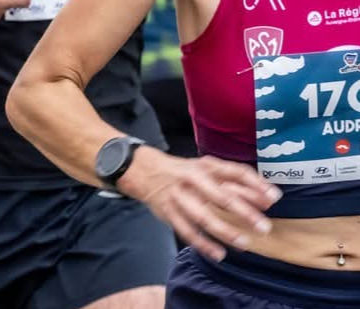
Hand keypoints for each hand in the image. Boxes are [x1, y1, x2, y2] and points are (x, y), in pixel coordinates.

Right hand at [119, 147, 281, 261]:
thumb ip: (236, 182)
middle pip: (222, 196)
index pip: (235, 172)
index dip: (255, 184)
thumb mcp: (208, 169)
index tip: (274, 197)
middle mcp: (193, 179)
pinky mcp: (169, 212)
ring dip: (225, 231)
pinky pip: (187, 231)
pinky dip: (203, 244)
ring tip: (244, 243)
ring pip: (204, 217)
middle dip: (245, 212)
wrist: (146, 170)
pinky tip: (219, 254)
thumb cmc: (185, 172)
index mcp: (206, 166)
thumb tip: (268, 197)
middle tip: (264, 227)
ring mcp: (180, 197)